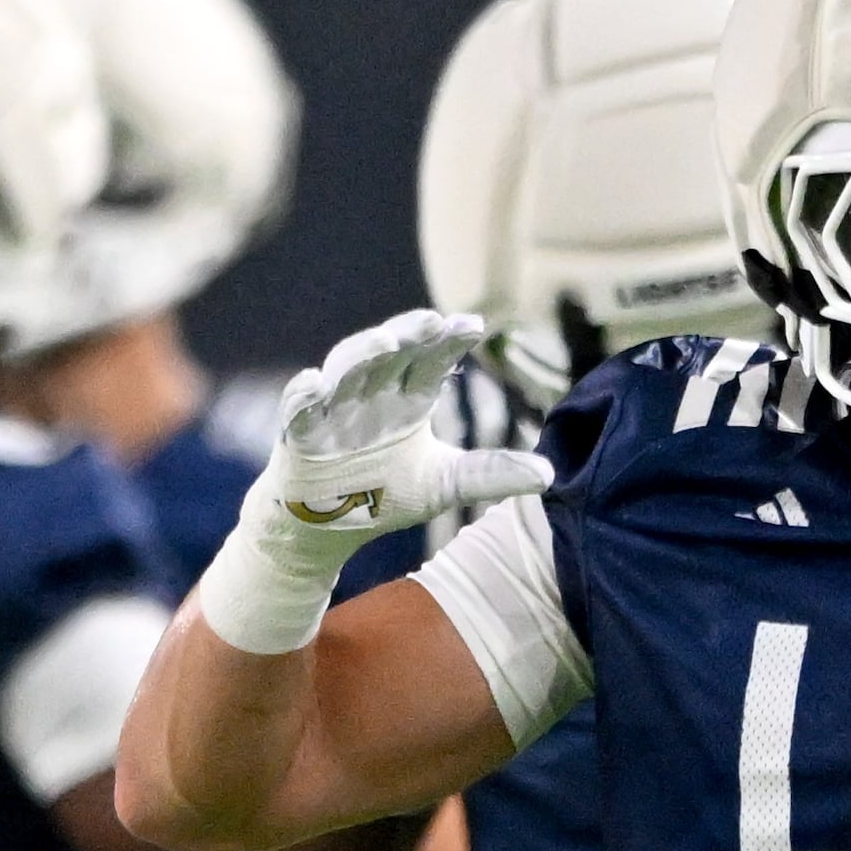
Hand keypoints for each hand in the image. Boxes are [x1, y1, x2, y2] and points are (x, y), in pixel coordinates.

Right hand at [194, 310, 545, 654]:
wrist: (327, 529)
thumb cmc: (383, 496)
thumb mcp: (445, 485)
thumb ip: (490, 475)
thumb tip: (550, 475)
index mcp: (407, 400)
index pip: (432, 361)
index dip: (449, 342)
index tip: (474, 326)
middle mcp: (372, 395)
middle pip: (391, 354)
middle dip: (410, 334)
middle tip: (433, 321)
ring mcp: (334, 411)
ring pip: (346, 368)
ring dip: (363, 352)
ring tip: (386, 341)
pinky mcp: (300, 435)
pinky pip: (299, 409)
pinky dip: (304, 395)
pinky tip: (314, 383)